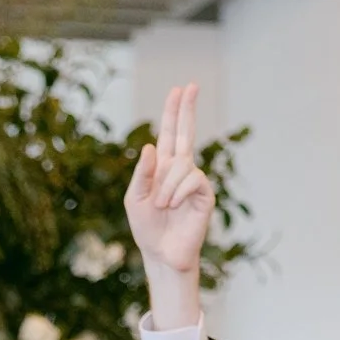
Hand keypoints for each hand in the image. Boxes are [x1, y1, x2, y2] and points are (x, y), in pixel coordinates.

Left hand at [126, 83, 215, 332]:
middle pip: (185, 132)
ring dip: (166, 187)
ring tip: (162, 206)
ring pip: (182, 164)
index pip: (169, 134)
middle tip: (191, 85)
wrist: (161, 254)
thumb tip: (150, 145)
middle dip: (187, 109)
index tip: (179, 90)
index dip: (174, 112)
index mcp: (162, 167)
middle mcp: (180, 169)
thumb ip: (142, 173)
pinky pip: (192, 179)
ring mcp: (194, 180)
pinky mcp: (205, 194)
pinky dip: (177, 192)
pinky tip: (173, 206)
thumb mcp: (135, 198)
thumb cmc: (147, 228)